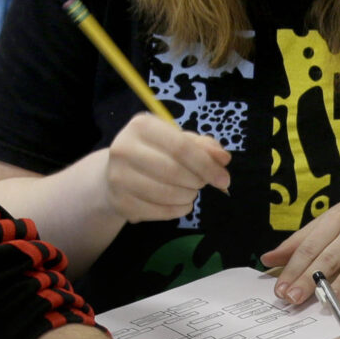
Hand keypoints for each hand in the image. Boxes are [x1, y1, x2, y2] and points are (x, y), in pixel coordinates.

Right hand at [103, 113, 232, 223]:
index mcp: (142, 126)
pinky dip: (177, 210)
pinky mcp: (120, 202)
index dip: (206, 165)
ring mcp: (118, 177)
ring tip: (190, 192)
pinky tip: (180, 203)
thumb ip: (203, 147)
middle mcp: (124, 148)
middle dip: (197, 182)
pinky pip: (159, 212)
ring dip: (188, 196)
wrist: (116, 173)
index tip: (224, 179)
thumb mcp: (178, 141)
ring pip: (167, 194)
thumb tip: (223, 158)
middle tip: (203, 184)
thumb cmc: (154, 153)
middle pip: (173, 171)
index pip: (180, 147)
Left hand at [260, 188, 339, 305]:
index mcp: (336, 220)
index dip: (293, 268)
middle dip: (309, 279)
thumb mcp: (331, 219)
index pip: (310, 247)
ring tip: (326, 304)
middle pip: (329, 258)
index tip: (280, 289)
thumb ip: (301, 240)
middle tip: (292, 299)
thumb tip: (268, 259)